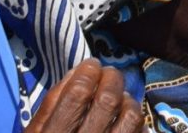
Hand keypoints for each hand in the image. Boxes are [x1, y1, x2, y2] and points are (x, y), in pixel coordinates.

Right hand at [27, 62, 145, 132]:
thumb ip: (50, 106)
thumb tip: (78, 71)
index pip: (76, 95)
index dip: (87, 73)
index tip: (91, 65)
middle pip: (107, 102)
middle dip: (112, 79)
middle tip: (110, 74)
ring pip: (130, 117)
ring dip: (129, 101)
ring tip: (121, 99)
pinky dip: (138, 123)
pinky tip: (128, 121)